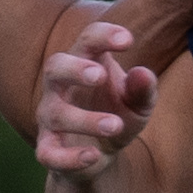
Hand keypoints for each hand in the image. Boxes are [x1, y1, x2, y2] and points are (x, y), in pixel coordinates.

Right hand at [38, 23, 158, 173]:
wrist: (98, 153)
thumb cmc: (118, 114)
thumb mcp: (139, 103)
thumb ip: (143, 89)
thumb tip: (143, 74)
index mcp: (83, 64)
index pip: (87, 40)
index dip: (104, 36)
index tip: (128, 40)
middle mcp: (59, 87)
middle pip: (54, 67)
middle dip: (74, 69)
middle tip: (100, 75)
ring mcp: (50, 118)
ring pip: (56, 114)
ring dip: (86, 119)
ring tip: (116, 125)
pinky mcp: (48, 149)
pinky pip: (48, 153)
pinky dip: (70, 156)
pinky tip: (94, 155)